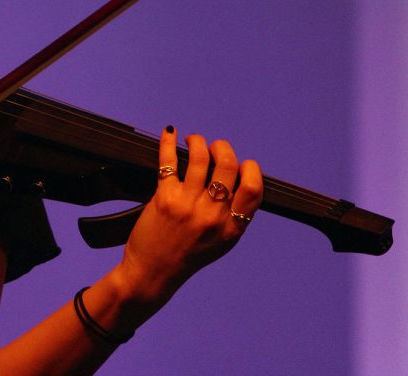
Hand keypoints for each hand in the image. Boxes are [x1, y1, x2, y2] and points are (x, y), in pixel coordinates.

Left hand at [117, 126, 262, 303]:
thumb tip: (238, 181)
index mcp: (231, 228)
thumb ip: (232, 216)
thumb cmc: (186, 256)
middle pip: (228, 165)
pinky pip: (168, 161)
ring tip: (193, 141)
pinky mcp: (164, 199)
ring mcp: (188, 205)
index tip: (241, 163)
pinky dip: (169, 142)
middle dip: (222, 147)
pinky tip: (170, 133)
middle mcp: (212, 216)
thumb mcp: (220, 243)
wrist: (153, 274)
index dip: (250, 169)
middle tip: (214, 147)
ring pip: (200, 157)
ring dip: (198, 141)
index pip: (253, 189)